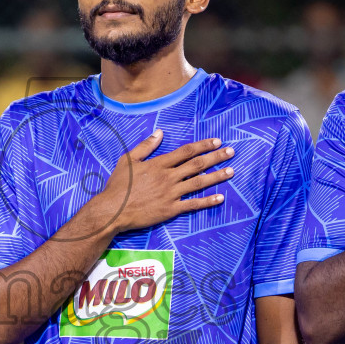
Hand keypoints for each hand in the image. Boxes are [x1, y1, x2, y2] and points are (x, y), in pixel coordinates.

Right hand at [87, 131, 233, 235]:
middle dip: (216, 157)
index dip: (203, 146)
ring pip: (199, 183)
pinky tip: (220, 197)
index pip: (186, 151)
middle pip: (197, 164)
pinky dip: (208, 201)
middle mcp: (168, 177)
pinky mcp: (171, 209)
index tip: (217, 142)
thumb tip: (160, 133)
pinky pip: (193, 204)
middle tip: (231, 152)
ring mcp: (171, 194)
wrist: (113, 210)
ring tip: (231, 171)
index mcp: (159, 164)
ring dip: (217, 176)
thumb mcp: (128, 160)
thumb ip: (146, 146)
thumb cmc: (118, 186)